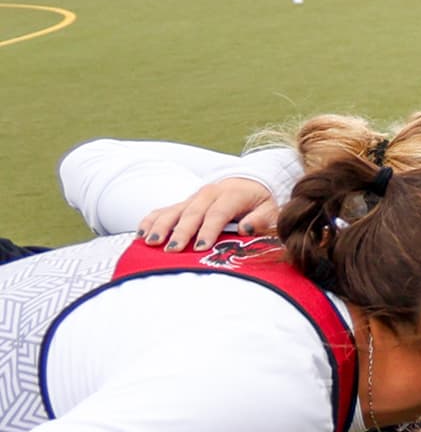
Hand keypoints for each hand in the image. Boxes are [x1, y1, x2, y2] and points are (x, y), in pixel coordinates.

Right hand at [138, 176, 278, 249]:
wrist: (248, 182)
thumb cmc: (260, 201)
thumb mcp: (269, 208)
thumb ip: (260, 219)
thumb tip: (246, 229)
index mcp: (231, 195)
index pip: (217, 213)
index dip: (208, 230)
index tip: (201, 247)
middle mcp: (208, 194)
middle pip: (192, 213)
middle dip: (181, 232)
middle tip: (172, 250)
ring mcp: (193, 198)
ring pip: (173, 211)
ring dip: (160, 226)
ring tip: (151, 242)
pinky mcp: (183, 203)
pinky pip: (163, 210)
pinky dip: (151, 220)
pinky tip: (141, 233)